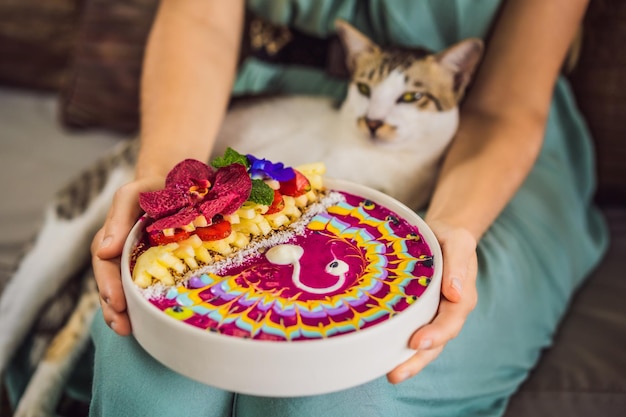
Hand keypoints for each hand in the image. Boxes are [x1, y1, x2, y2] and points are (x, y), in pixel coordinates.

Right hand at [91, 176, 163, 335]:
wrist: (177, 182)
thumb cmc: (153, 187)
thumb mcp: (133, 194)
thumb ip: (118, 217)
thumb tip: (104, 251)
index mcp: (113, 236)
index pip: (105, 265)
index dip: (108, 285)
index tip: (116, 302)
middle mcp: (121, 252)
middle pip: (111, 283)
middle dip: (113, 307)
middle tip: (122, 326)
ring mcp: (136, 259)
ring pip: (124, 290)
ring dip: (123, 312)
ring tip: (129, 331)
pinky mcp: (155, 265)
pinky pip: (145, 287)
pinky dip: (143, 304)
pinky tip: (149, 322)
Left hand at [387, 220, 477, 383]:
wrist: (442, 232)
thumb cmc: (451, 237)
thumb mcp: (459, 242)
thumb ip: (459, 264)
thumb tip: (454, 294)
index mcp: (460, 297)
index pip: (450, 321)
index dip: (436, 334)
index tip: (417, 341)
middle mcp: (446, 311)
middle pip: (435, 342)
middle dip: (416, 360)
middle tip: (395, 373)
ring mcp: (431, 314)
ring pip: (421, 343)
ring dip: (406, 360)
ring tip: (388, 374)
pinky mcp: (415, 312)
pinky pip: (406, 330)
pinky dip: (396, 344)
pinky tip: (378, 353)